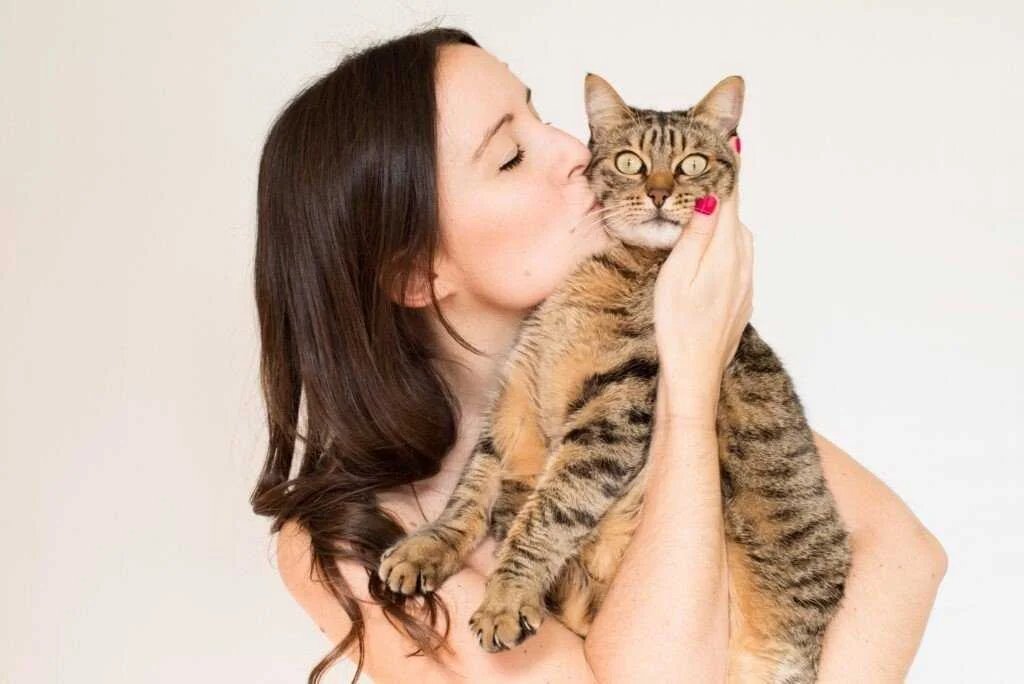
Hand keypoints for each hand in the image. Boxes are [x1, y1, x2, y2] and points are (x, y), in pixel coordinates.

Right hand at [653, 137, 752, 400]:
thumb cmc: (678, 329)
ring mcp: (744, 280)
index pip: (729, 196)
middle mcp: (742, 261)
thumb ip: (695, 234)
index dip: (726, 166)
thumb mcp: (677, 275)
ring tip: (701, 200)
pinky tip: (704, 249)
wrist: (695, 377)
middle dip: (720, 189)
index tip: (727, 137)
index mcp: (726, 251)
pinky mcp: (740, 296)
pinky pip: (734, 257)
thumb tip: (708, 196)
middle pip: (733, 213)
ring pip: (733, 235)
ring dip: (720, 216)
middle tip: (706, 161)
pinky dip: (721, 242)